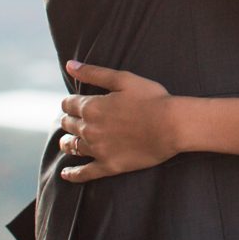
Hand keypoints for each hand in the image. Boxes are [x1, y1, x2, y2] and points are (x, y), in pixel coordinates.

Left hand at [57, 60, 178, 183]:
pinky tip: (65, 173)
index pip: (68, 104)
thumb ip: (94, 72)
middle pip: (68, 125)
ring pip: (72, 147)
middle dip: (69, 120)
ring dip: (67, 142)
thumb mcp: (124, 79)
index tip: (74, 103)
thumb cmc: (152, 98)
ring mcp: (97, 150)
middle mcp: (89, 129)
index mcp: (91, 107)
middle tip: (73, 120)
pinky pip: (83, 173)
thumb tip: (69, 65)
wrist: (172, 126)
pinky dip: (72, 174)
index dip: (70, 102)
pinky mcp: (108, 166)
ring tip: (67, 142)